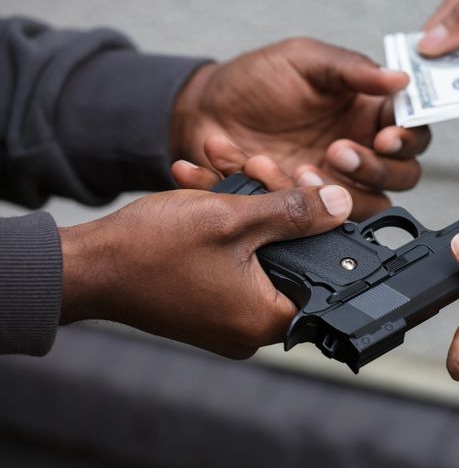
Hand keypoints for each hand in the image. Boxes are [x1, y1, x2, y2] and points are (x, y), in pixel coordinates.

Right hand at [58, 166, 352, 358]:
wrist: (86, 265)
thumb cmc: (149, 251)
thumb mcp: (232, 219)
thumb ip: (293, 213)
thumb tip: (338, 205)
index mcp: (266, 318)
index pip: (322, 276)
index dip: (322, 226)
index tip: (313, 189)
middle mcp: (250, 326)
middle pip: (290, 255)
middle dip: (276, 200)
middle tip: (261, 167)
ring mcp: (228, 314)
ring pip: (258, 249)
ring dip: (245, 202)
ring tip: (222, 165)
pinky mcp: (210, 300)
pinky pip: (233, 257)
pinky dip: (225, 222)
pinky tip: (205, 185)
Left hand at [171, 38, 430, 219]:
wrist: (204, 109)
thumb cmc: (259, 78)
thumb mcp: (306, 61)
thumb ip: (353, 69)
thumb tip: (400, 78)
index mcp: (369, 113)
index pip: (412, 132)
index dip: (407, 139)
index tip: (386, 136)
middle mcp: (361, 151)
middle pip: (401, 176)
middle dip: (375, 169)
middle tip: (338, 152)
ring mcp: (334, 183)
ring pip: (366, 205)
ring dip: (338, 193)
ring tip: (300, 170)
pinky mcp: (303, 207)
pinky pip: (316, 219)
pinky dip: (289, 198)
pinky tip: (261, 171)